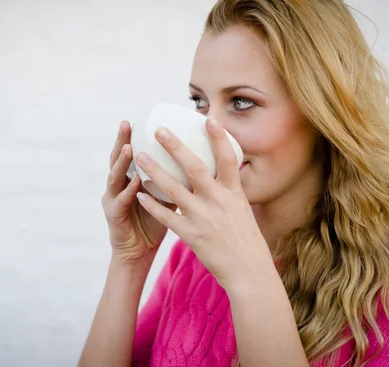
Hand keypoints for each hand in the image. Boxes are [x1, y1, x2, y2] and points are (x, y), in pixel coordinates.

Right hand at [101, 121, 177, 263]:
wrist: (137, 252)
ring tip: (128, 148)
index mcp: (131, 178)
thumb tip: (203, 160)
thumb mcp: (165, 197)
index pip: (131, 153)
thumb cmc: (155, 223)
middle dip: (121, 140)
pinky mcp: (113, 215)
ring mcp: (113, 199)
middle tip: (126, 124)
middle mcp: (119, 185)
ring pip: (116, 177)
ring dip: (121, 162)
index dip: (133, 136)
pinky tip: (135, 182)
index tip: (140, 118)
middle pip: (118, 159)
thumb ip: (175, 179)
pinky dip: (128, 191)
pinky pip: (122, 201)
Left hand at [133, 117, 273, 288]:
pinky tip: (140, 193)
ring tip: (140, 156)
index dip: (218, 137)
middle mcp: (218, 201)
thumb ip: (229, 190)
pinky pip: (167, 216)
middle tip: (159, 130)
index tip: (207, 118)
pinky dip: (152, 204)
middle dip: (175, 147)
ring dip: (155, 171)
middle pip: (194, 168)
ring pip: (174, 189)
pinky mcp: (192, 235)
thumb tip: (225, 171)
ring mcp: (204, 218)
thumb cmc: (246, 239)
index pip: (227, 158)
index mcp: (234, 193)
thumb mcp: (242, 209)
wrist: (249, 271)